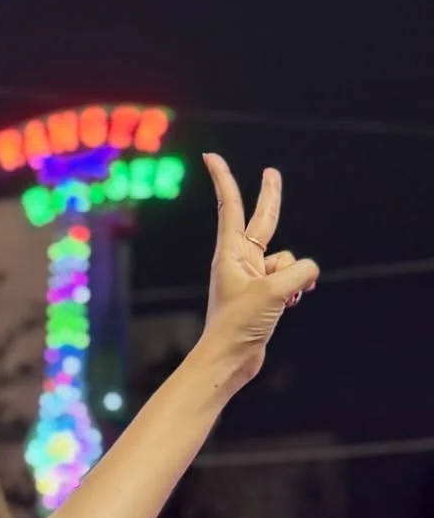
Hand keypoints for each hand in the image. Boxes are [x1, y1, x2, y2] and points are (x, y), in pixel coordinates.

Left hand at [200, 153, 318, 386]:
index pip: (229, 206)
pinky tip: (288, 307)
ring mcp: (253, 278)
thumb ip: (298, 272)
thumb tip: (308, 273)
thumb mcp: (275, 291)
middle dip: (270, 198)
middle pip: (263, 221)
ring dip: (294, 278)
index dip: (224, 180)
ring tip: (280, 301)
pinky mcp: (264, 295)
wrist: (228, 360)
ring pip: (288, 262)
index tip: (210, 157)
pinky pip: (291, 281)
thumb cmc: (239, 324)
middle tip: (272, 173)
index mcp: (231, 253)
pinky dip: (295, 291)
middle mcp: (240, 261)